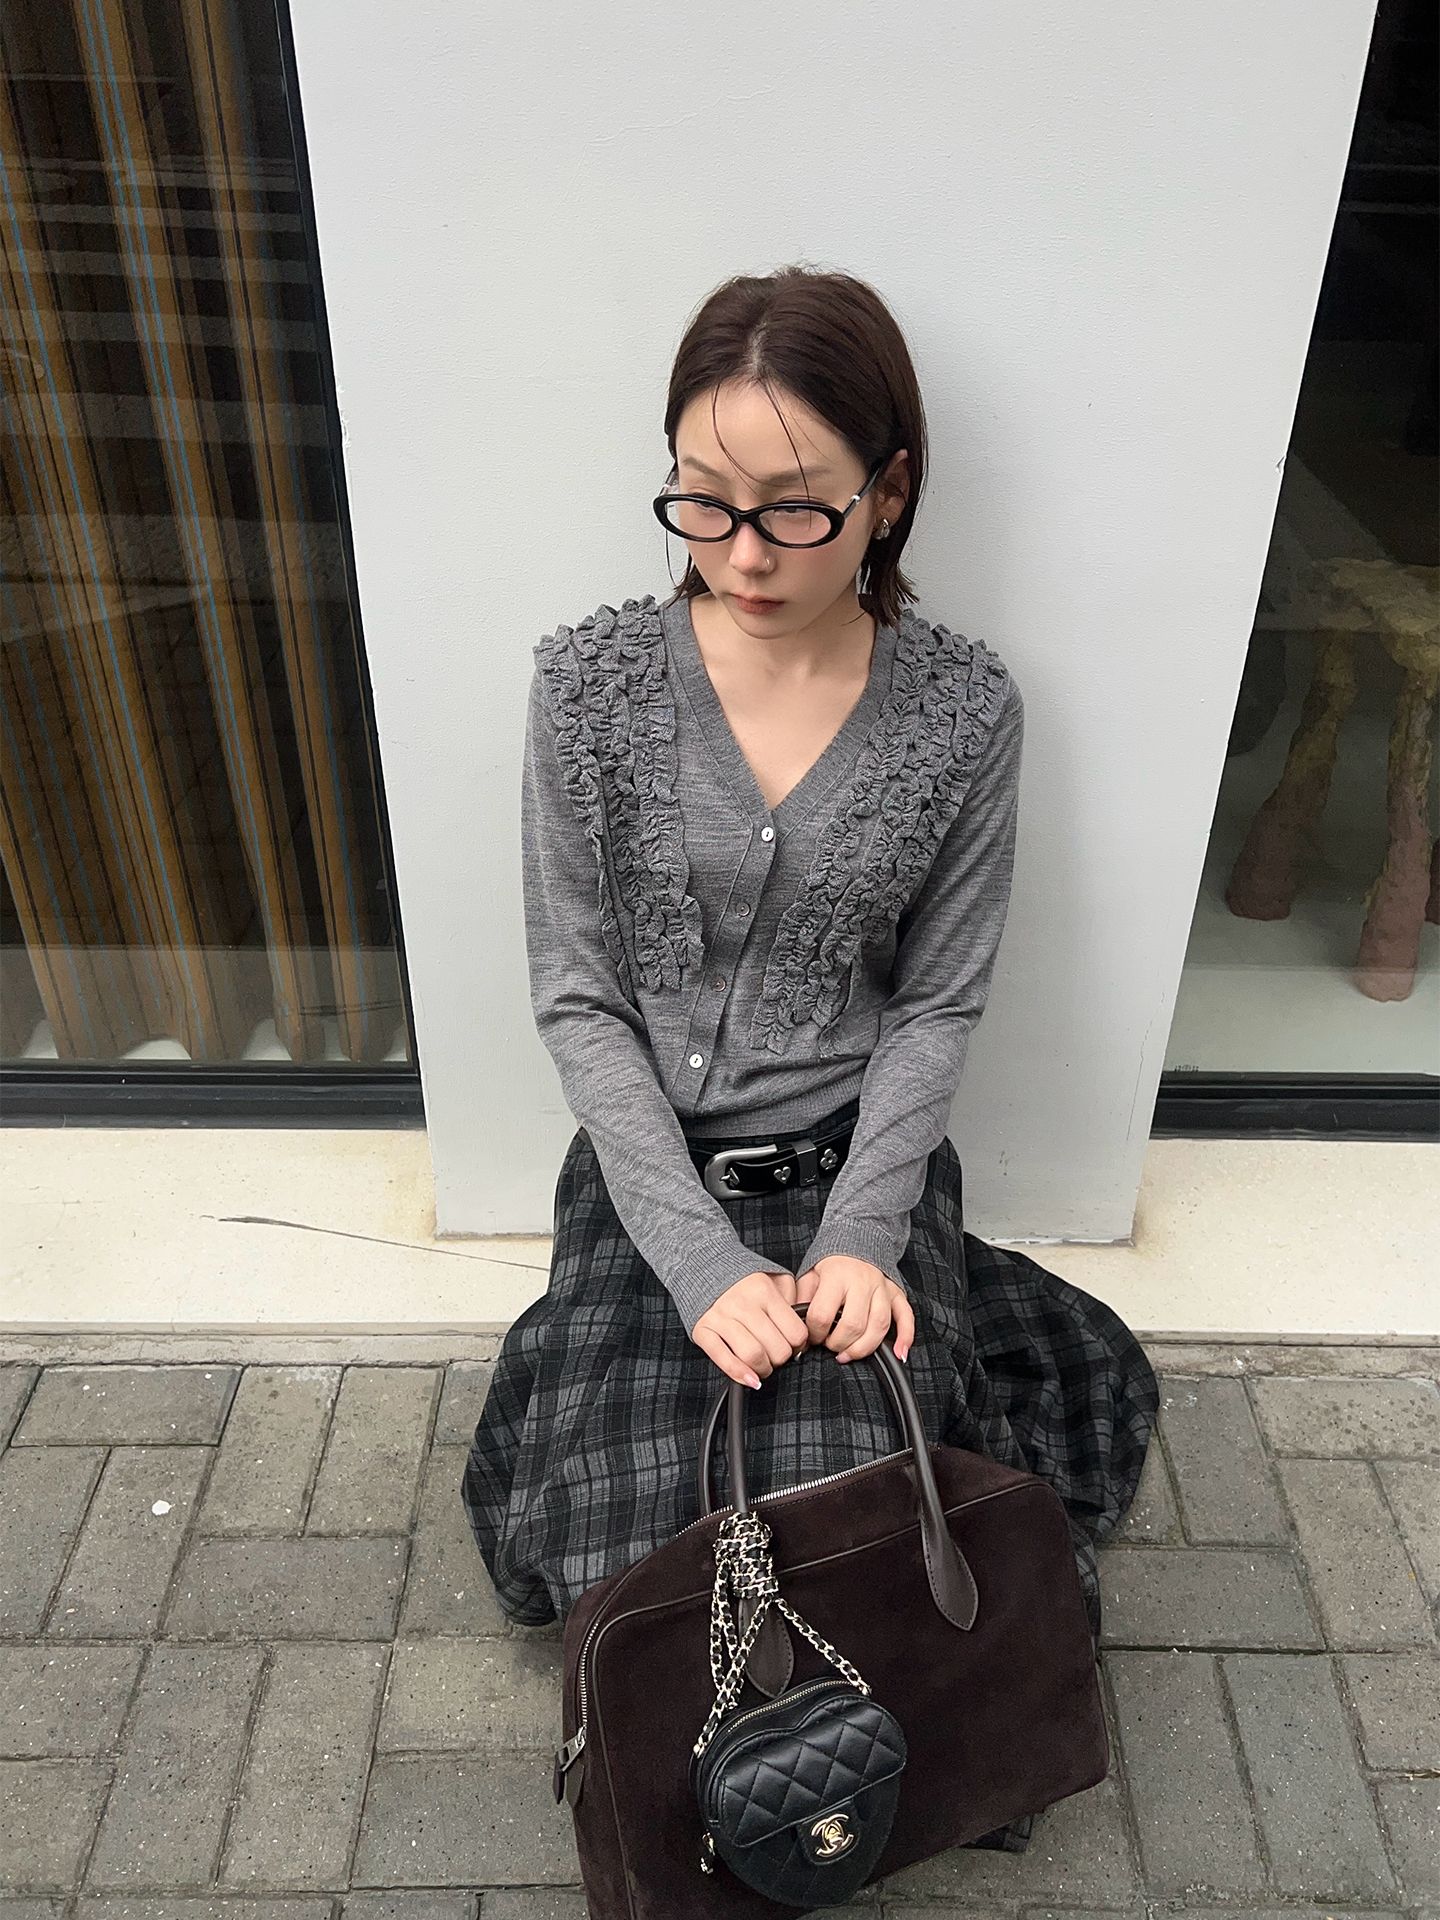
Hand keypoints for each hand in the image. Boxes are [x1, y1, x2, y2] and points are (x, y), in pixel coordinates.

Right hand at [692, 1269, 810, 1389]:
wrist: (704, 1269)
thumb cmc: (745, 1281)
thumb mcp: (776, 1279)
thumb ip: (793, 1300)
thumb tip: (801, 1332)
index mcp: (764, 1291)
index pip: (795, 1332)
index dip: (799, 1345)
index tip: (795, 1346)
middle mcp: (743, 1303)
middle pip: (776, 1349)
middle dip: (782, 1359)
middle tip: (778, 1355)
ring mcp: (721, 1316)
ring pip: (752, 1356)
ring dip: (763, 1369)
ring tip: (763, 1365)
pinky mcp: (703, 1329)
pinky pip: (722, 1358)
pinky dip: (738, 1374)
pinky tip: (750, 1379)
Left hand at [794, 1256, 914, 1363]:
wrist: (856, 1239)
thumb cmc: (830, 1264)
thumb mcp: (809, 1275)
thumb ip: (802, 1299)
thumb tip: (797, 1326)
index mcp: (837, 1276)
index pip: (824, 1315)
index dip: (815, 1333)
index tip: (812, 1337)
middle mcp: (862, 1282)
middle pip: (853, 1325)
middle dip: (838, 1344)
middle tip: (829, 1345)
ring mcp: (882, 1288)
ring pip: (879, 1326)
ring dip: (863, 1348)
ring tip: (848, 1355)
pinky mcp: (896, 1293)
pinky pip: (906, 1317)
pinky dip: (905, 1337)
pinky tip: (900, 1354)